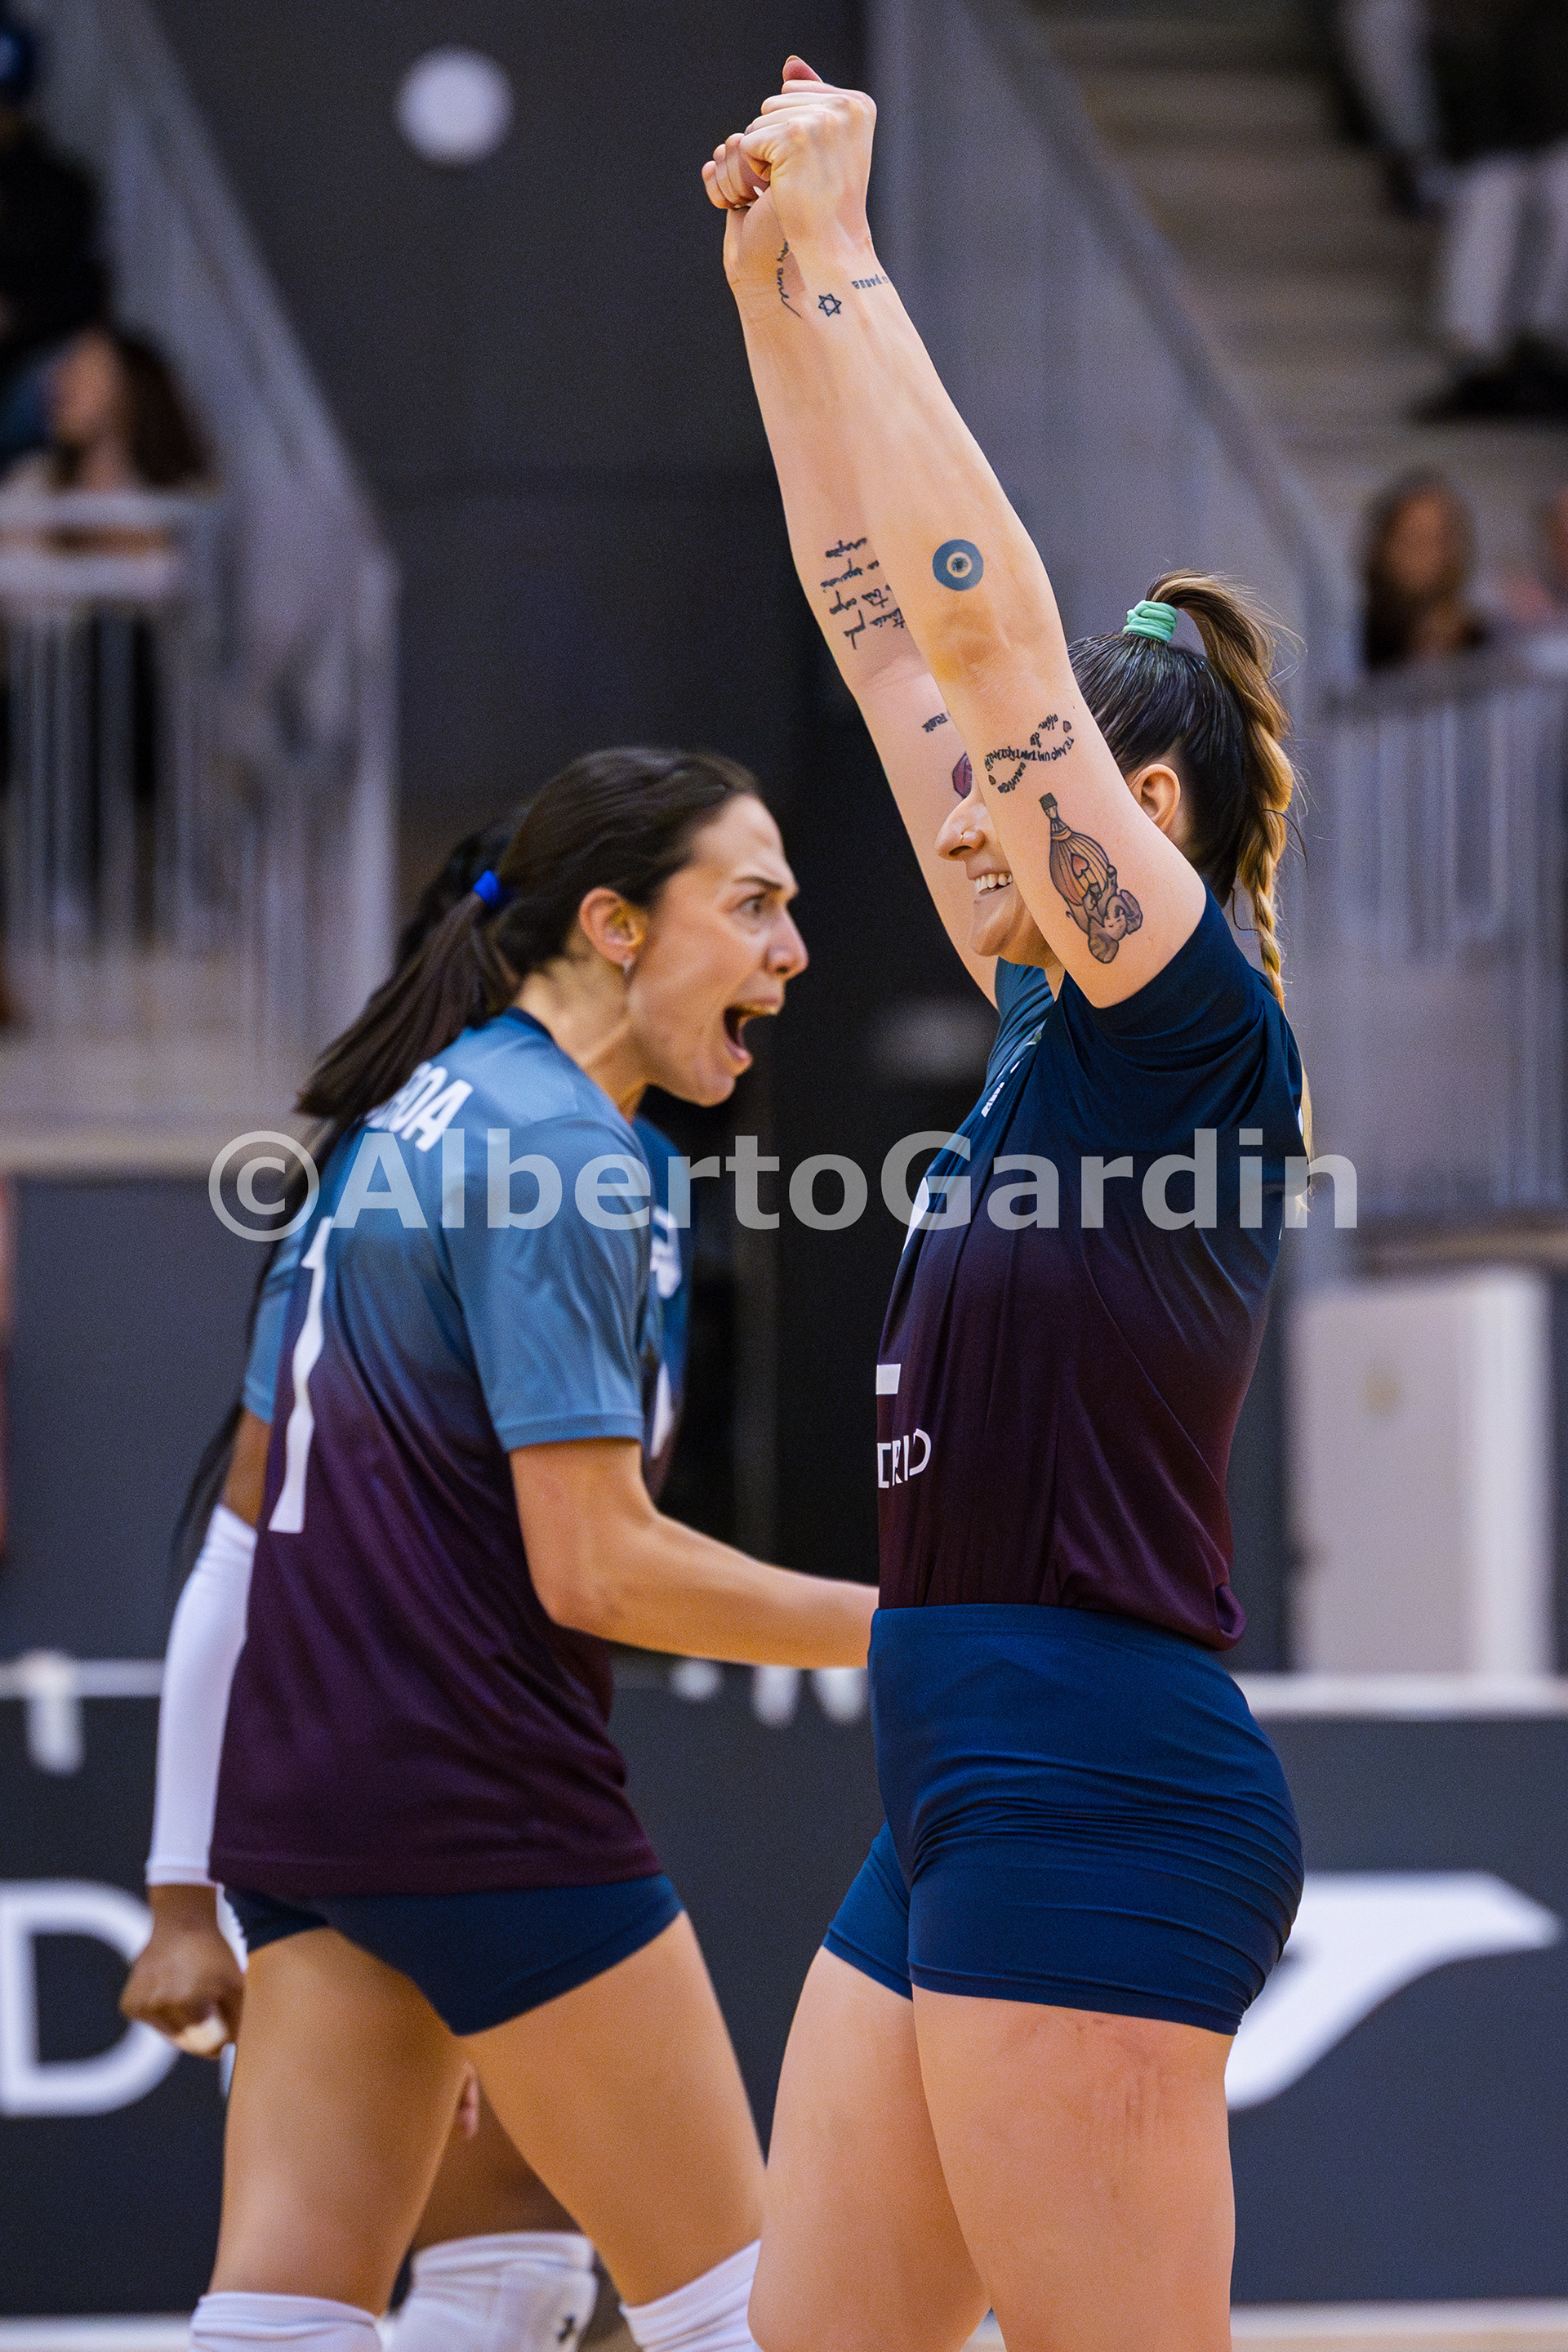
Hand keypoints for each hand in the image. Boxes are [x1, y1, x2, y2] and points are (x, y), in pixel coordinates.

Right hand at [120, 1883, 243, 2055]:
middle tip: (212, 2013)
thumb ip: (240, 2020)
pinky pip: (156, 2025)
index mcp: (188, 1997)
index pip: (207, 2044)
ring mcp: (142, 2004)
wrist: (180, 1924)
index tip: (226, 2039)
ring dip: (185, 2025)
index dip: (220, 2043)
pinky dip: (167, 2016)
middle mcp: (160, 2002)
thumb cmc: (213, 1954)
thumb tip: (238, 2053)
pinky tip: (172, 1992)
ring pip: (172, 2035)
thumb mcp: (235, 1983)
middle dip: (204, 2035)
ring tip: (192, 1994)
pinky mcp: (130, 2005)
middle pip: (189, 2042)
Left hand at [703, 58, 874, 271]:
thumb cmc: (828, 204)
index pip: (793, 94)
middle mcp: (845, 105)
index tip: (816, 167)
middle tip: (802, 179)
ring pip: (758, 123)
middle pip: (773, 104)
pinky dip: (754, 171)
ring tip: (792, 186)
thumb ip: (811, 101)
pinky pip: (748, 143)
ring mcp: (821, 119)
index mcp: (859, 103)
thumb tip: (790, 64)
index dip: (791, 135)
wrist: (831, 248)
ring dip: (764, 159)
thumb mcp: (825, 147)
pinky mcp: (793, 136)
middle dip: (774, 144)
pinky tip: (778, 191)